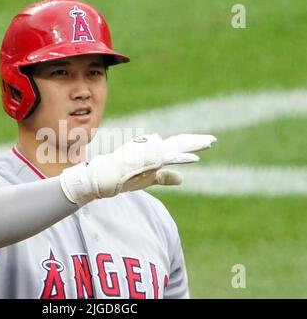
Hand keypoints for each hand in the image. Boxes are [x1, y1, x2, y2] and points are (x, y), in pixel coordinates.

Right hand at [60, 133, 216, 206]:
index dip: (190, 144)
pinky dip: (182, 157)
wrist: (106, 176)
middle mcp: (154, 148)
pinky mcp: (148, 160)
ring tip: (209, 143)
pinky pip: (169, 158)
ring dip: (194, 145)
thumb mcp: (150, 178)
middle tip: (212, 140)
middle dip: (196, 141)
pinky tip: (195, 158)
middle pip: (179, 142)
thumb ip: (165, 178)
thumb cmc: (125, 176)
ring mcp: (151, 152)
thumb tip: (183, 179)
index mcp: (155, 152)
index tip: (204, 142)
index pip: (176, 145)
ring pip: (177, 146)